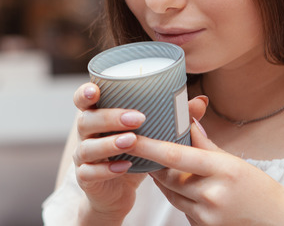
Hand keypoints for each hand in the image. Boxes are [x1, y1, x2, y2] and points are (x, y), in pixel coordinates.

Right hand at [71, 82, 208, 223]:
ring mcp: (83, 157)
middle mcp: (86, 134)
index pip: (83, 99)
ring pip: (87, 147)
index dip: (85, 92)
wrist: (118, 193)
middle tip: (137, 118)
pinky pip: (89, 173)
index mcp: (98, 116)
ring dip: (109, 143)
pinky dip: (106, 170)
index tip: (97, 90)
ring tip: (132, 141)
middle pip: (86, 120)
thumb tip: (200, 101)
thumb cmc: (133, 155)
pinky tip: (124, 167)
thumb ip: (172, 118)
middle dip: (110, 117)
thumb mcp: (151, 136)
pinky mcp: (86, 179)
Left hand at [131, 121, 283, 224]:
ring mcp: (206, 215)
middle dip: (154, 163)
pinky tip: (191, 191)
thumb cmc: (259, 189)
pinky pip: (180, 209)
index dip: (149, 146)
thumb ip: (205, 144)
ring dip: (166, 180)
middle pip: (166, 176)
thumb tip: (186, 120)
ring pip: (170, 193)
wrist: (276, 223)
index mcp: (223, 170)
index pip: (176, 156)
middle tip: (142, 147)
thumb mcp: (234, 162)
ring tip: (167, 167)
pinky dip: (180, 197)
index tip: (131, 136)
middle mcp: (212, 194)